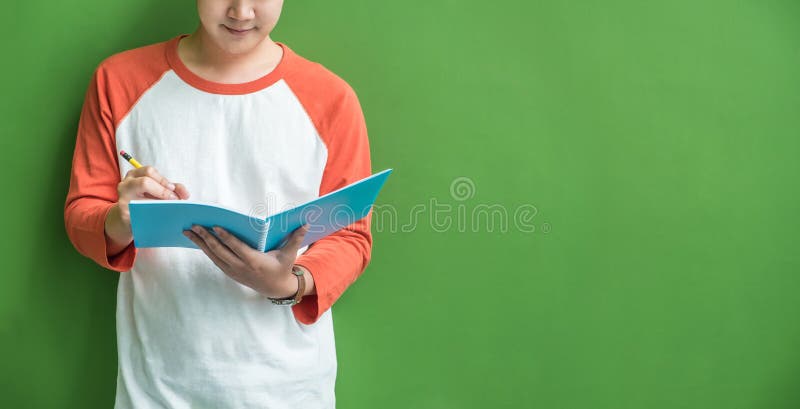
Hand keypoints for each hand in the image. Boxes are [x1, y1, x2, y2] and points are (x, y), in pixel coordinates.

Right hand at [105, 166, 189, 254]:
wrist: (128, 218)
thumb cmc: (145, 200)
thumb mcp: (157, 189)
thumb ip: (172, 188)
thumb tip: (185, 194)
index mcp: (134, 175)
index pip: (149, 171)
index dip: (164, 180)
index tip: (174, 189)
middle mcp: (125, 185)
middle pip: (144, 182)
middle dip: (163, 191)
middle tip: (174, 200)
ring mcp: (123, 200)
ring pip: (142, 199)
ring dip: (159, 205)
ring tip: (169, 209)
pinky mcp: (124, 215)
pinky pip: (140, 215)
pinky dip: (153, 216)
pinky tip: (161, 219)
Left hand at [183, 224, 309, 297]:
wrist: (275, 288)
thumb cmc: (282, 268)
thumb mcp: (290, 254)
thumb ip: (296, 238)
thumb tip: (306, 223)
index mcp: (255, 262)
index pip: (237, 248)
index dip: (225, 237)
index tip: (215, 227)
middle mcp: (241, 267)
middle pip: (220, 251)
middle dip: (205, 238)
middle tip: (194, 226)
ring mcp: (234, 271)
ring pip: (213, 256)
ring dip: (200, 244)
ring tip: (188, 232)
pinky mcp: (230, 272)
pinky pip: (215, 260)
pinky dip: (205, 250)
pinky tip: (197, 241)